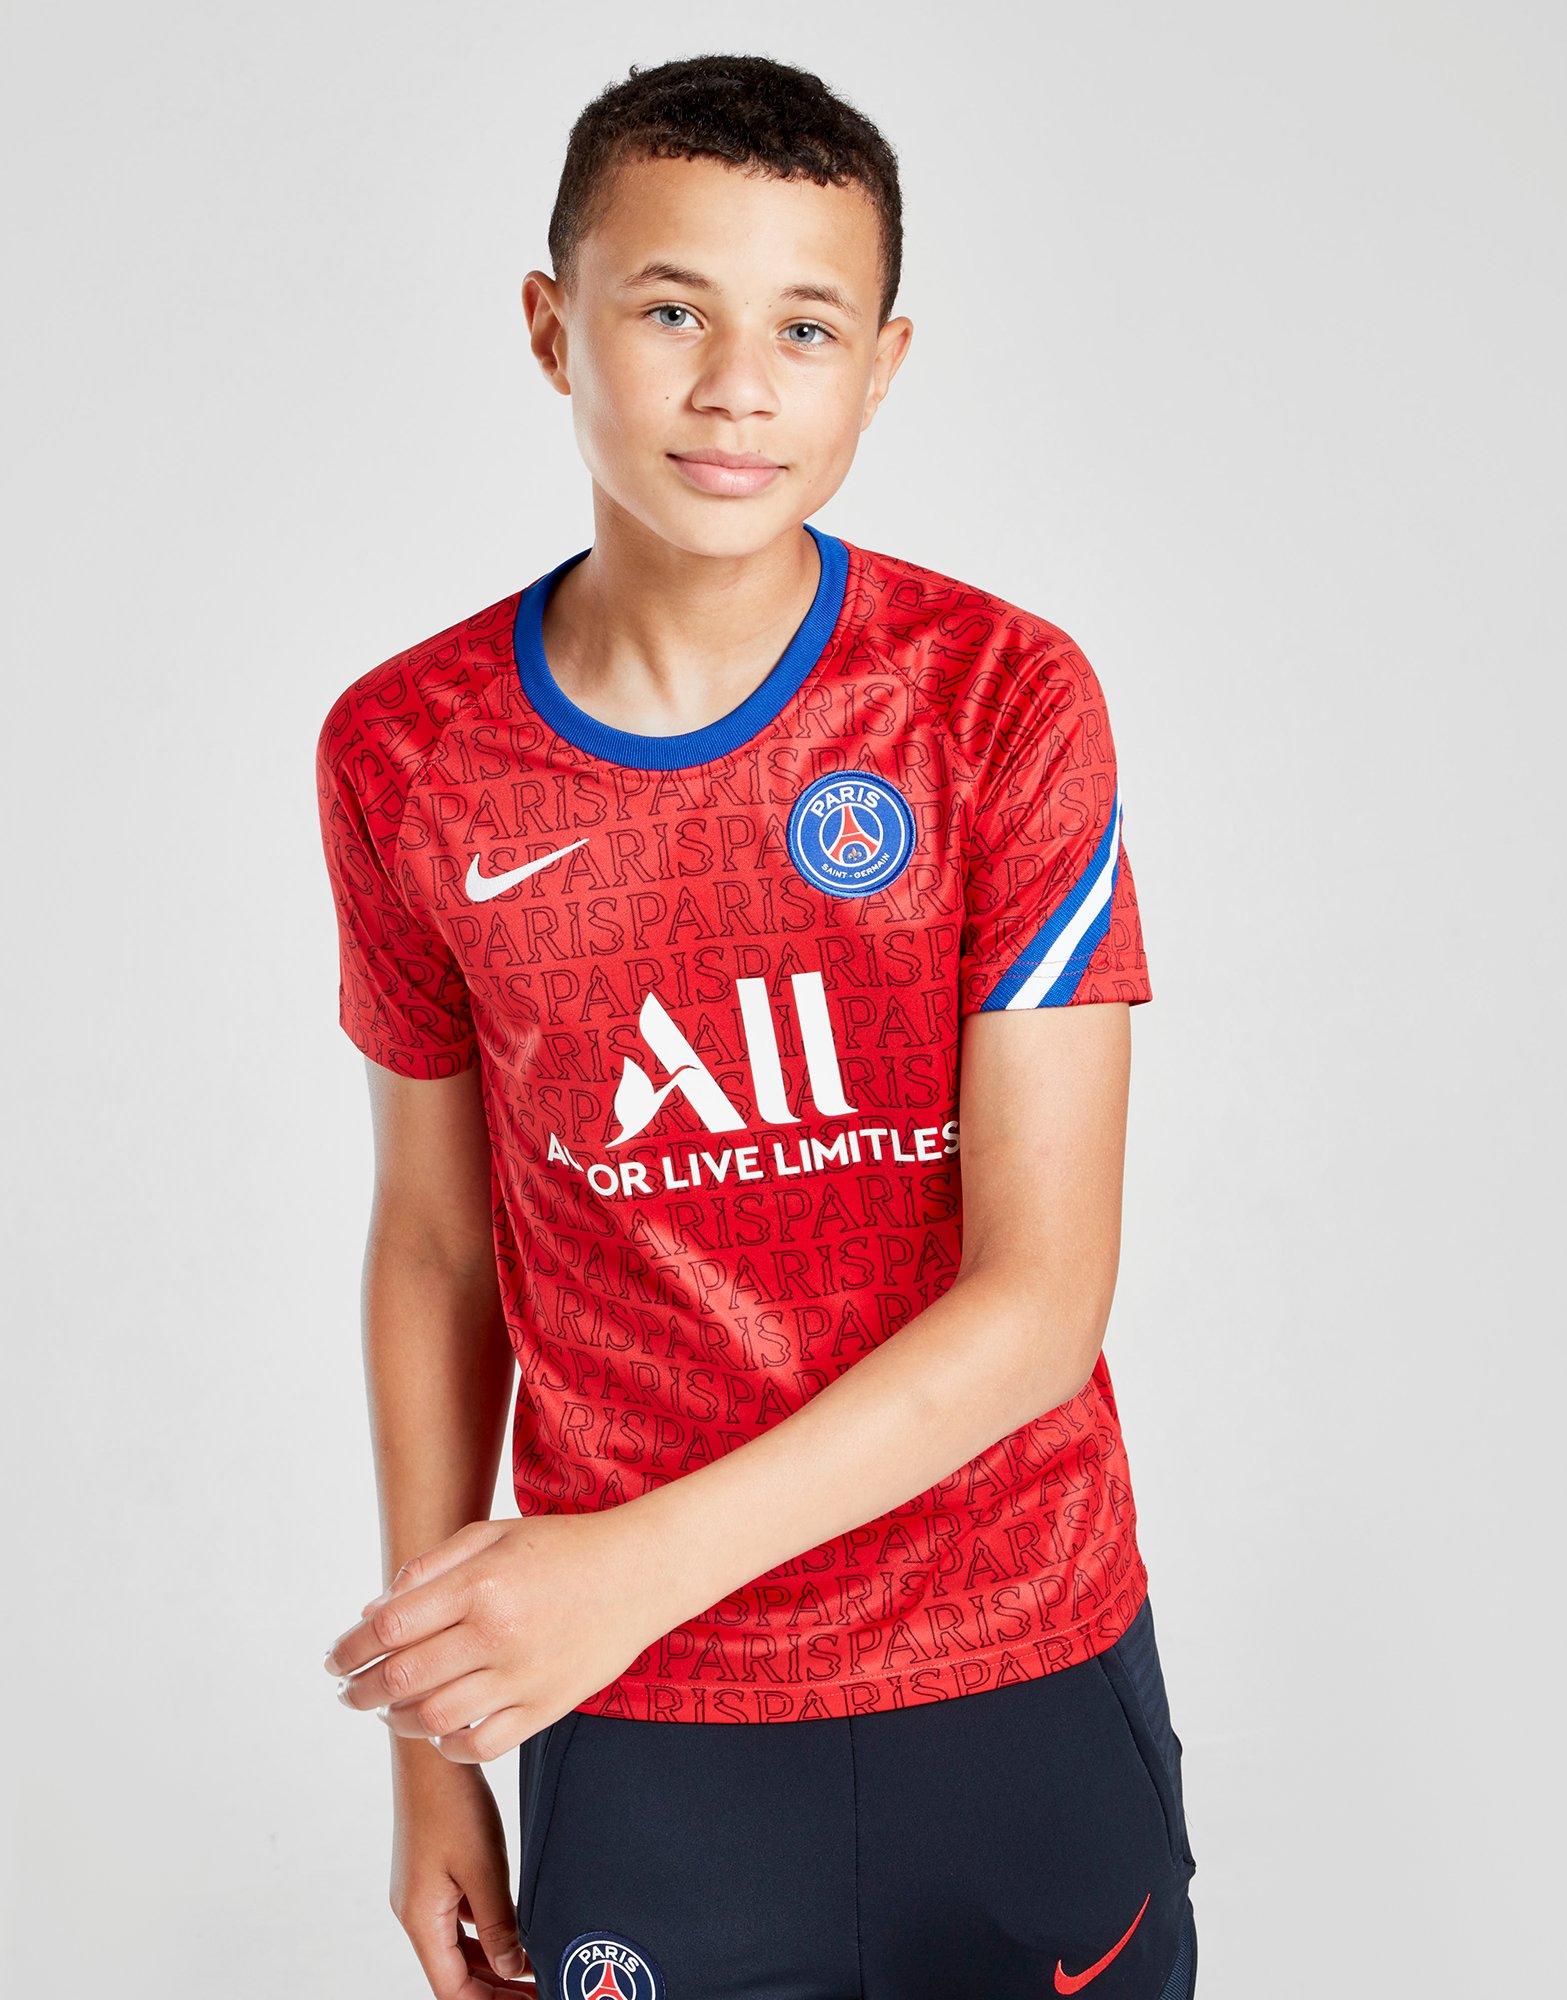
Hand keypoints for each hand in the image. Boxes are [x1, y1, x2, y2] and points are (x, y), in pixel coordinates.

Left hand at [323, 1510, 673, 1760]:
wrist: (640, 1572)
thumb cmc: (561, 1547)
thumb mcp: (494, 1534)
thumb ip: (430, 1568)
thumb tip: (374, 1611)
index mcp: (481, 1583)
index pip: (390, 1626)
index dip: (350, 1645)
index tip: (334, 1657)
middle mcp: (498, 1632)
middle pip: (401, 1678)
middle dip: (359, 1690)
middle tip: (347, 1691)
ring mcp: (524, 1675)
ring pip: (434, 1718)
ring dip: (396, 1720)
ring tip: (387, 1711)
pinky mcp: (547, 1706)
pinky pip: (481, 1745)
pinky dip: (447, 1746)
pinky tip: (438, 1731)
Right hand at [390, 1749, 536, 1995]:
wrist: (430, 1749)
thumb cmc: (452, 1802)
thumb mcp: (483, 1868)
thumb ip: (497, 1924)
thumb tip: (514, 1968)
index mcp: (420, 1918)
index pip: (451, 1989)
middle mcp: (415, 1911)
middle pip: (454, 1971)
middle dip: (495, 1987)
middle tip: (538, 1991)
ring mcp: (422, 1890)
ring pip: (458, 1945)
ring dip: (492, 1961)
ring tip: (533, 1969)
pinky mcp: (432, 1871)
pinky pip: (458, 1916)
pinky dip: (485, 1932)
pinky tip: (516, 1930)